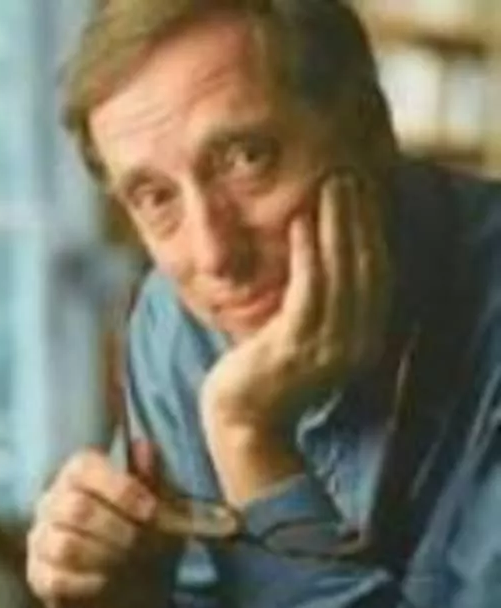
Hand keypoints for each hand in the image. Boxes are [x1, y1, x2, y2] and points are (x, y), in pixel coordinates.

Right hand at [26, 442, 179, 607]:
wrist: (139, 583)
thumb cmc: (146, 529)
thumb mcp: (158, 501)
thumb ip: (150, 475)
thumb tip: (143, 445)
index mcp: (79, 471)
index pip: (86, 467)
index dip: (121, 489)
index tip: (152, 511)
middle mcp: (53, 499)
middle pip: (77, 508)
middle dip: (119, 529)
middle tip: (145, 545)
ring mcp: (41, 537)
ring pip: (65, 545)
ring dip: (106, 557)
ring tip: (131, 564)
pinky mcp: (38, 575)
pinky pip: (58, 580)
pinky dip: (91, 584)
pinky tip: (111, 582)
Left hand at [201, 170, 390, 431]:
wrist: (243, 417)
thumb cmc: (270, 370)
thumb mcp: (306, 333)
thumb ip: (322, 301)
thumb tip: (321, 251)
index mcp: (364, 340)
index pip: (378, 274)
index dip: (374, 231)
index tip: (365, 193)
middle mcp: (358, 344)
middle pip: (368, 268)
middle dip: (361, 219)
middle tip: (350, 177)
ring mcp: (331, 347)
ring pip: (343, 273)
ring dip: (338, 226)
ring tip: (332, 186)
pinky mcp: (298, 346)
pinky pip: (309, 289)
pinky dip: (308, 252)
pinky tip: (301, 222)